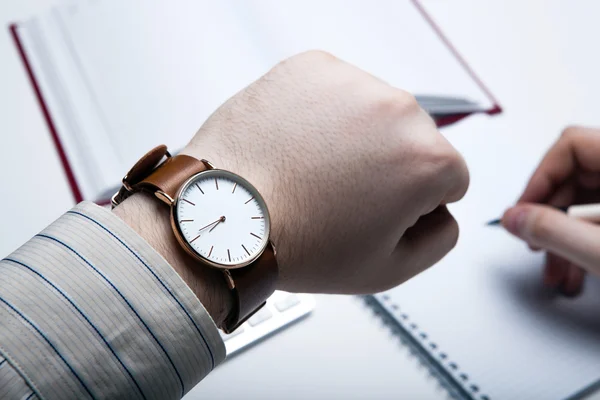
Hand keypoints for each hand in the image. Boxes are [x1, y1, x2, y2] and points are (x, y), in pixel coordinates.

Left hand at [115, 51, 468, 322]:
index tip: (381, 211)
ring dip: (356, 137)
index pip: (450, 178)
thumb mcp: (388, 270)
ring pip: (375, 114)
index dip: (416, 204)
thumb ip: (439, 239)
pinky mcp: (311, 67)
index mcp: (425, 158)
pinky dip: (322, 114)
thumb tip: (442, 213)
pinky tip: (298, 146)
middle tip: (342, 196)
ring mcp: (352, 82)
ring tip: (314, 171)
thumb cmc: (295, 241)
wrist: (226, 213)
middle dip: (389, 167)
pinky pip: (336, 92)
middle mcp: (396, 109)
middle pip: (414, 141)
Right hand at [502, 126, 599, 295]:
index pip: (571, 145)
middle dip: (549, 214)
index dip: (540, 177)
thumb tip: (514, 218)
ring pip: (586, 199)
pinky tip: (578, 270)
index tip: (525, 209)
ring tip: (557, 268)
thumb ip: (555, 233)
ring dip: (564, 235)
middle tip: (535, 240)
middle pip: (575, 173)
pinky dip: (584, 241)